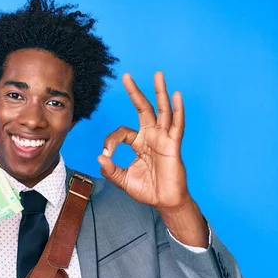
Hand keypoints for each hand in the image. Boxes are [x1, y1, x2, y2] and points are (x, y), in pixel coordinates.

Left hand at [98, 72, 189, 210]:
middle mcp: (151, 136)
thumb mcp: (123, 180)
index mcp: (138, 143)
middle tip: (126, 76)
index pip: (121, 132)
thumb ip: (111, 170)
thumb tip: (100, 157)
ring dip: (159, 92)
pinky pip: (176, 125)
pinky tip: (176, 95)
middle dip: (134, 92)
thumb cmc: (147, 190)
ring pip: (162, 111)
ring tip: (157, 75)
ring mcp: (163, 139)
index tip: (106, 154)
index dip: (111, 141)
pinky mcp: (173, 145)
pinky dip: (177, 110)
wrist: (164, 202)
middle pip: (143, 109)